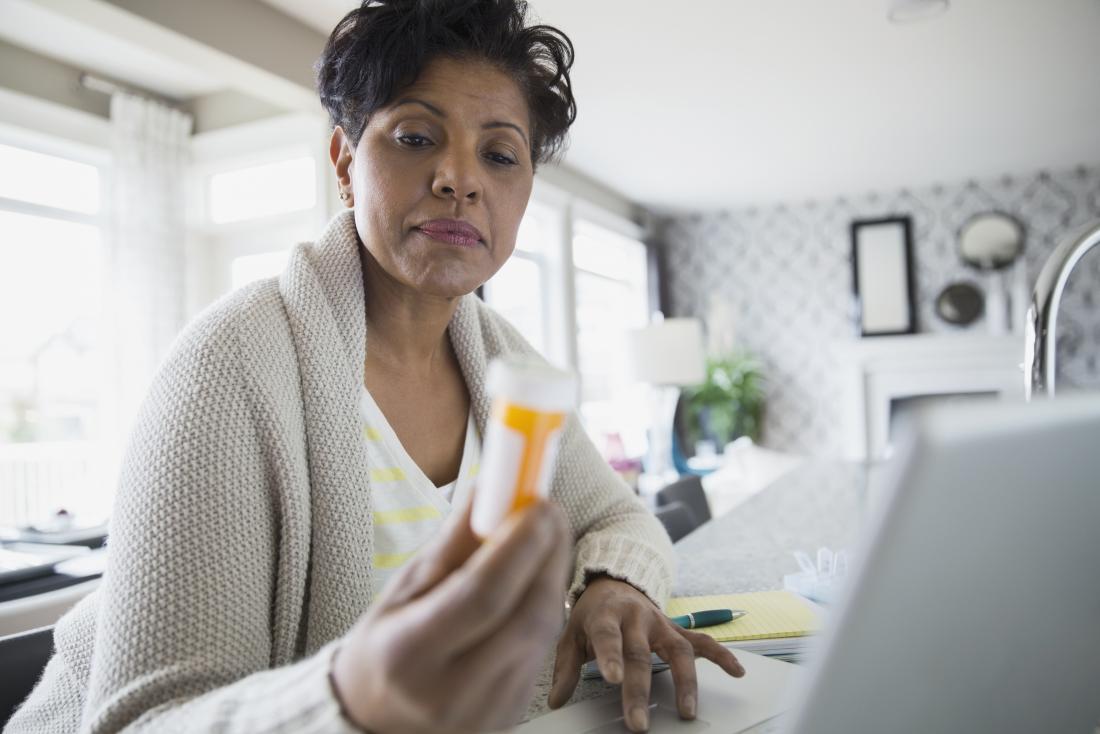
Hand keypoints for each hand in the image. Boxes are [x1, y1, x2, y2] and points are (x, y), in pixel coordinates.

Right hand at [331, 497, 571, 733]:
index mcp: (409, 654)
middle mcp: (450, 692)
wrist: (375, 718)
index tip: (537, 504)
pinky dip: (543, 607)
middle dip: (549, 555)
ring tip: (544, 538)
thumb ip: (452, 543)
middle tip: (550, 512)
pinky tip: (534, 580)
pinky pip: (540, 652)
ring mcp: (485, 711)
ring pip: (542, 634)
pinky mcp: (510, 715)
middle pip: (526, 617)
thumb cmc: (385, 644)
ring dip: (551, 577)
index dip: (519, 545)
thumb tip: (490, 487)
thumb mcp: (403, 588)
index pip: (482, 596)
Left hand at [548, 576, 744, 731]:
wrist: (613, 582)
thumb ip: (565, 667)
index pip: (607, 636)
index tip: (612, 678)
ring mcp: (660, 623)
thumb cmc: (592, 614)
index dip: (610, 656)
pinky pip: (703, 641)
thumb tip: (556, 701)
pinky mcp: (676, 629)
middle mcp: (636, 617)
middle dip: (639, 690)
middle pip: (640, 654)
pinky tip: (736, 671)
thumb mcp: (571, 634)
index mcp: (606, 616)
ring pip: (679, 650)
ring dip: (686, 680)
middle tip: (638, 723)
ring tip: (688, 710)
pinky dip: (721, 655)